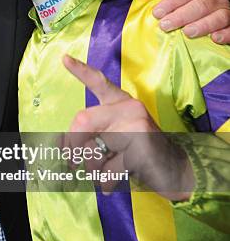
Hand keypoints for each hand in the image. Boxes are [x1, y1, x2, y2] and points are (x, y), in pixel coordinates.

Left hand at [61, 55, 194, 199]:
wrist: (176, 170)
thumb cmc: (138, 154)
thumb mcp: (113, 141)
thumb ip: (92, 138)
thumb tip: (67, 151)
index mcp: (119, 102)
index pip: (98, 82)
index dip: (80, 70)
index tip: (64, 58)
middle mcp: (128, 107)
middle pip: (82, 120)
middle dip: (73, 146)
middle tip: (71, 165)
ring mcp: (136, 124)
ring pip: (94, 148)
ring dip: (93, 169)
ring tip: (106, 173)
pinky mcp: (141, 145)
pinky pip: (108, 168)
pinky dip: (106, 181)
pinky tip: (115, 182)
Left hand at [151, 0, 229, 43]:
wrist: (212, 2)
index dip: (171, 1)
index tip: (158, 12)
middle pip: (200, 5)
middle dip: (181, 16)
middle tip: (165, 25)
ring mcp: (225, 10)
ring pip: (218, 17)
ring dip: (202, 25)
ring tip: (187, 32)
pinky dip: (225, 34)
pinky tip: (214, 38)